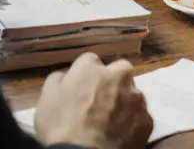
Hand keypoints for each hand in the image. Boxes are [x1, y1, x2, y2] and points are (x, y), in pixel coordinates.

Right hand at [34, 53, 153, 148]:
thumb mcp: (46, 100)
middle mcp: (117, 77)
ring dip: (125, 101)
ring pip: (134, 93)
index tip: (82, 87)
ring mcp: (136, 98)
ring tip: (112, 120)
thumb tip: (64, 76)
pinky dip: (133, 122)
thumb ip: (57, 80)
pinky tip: (121, 133)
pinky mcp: (147, 120)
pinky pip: (141, 116)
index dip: (85, 75)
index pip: (90, 61)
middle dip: (114, 80)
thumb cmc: (62, 127)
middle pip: (120, 70)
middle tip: (102, 100)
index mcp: (90, 69)